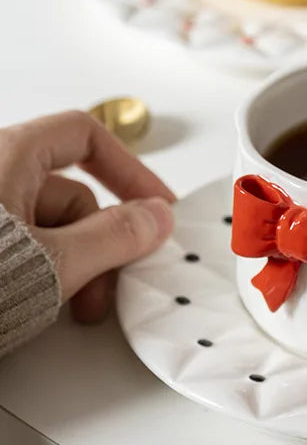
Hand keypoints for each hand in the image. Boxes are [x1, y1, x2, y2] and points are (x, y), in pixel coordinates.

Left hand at [0, 111, 174, 322]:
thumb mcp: (51, 262)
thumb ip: (112, 237)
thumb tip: (154, 219)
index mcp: (7, 154)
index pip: (83, 136)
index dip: (126, 169)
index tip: (154, 206)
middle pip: (70, 192)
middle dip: (99, 243)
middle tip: (108, 286)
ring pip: (46, 225)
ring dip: (72, 265)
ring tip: (68, 308)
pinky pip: (21, 244)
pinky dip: (40, 270)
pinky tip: (37, 306)